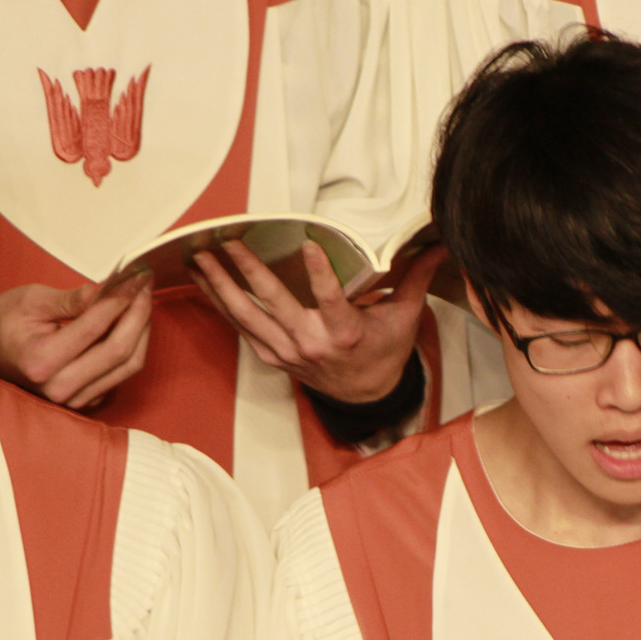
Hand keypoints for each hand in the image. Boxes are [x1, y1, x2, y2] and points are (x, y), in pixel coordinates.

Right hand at [0, 275, 152, 409]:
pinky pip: (122, 373)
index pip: (95, 327)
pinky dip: (133, 345)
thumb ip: (71, 300)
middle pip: (120, 351)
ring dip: (142, 329)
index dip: (121, 298)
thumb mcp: (30, 300)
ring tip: (142, 298)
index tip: (136, 276)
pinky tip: (131, 320)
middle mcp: (60, 387)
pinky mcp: (87, 400)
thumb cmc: (4, 322)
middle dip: (139, 313)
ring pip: (128, 365)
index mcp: (41, 361)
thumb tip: (108, 290)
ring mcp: (75, 399)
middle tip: (145, 284)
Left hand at [189, 239, 442, 403]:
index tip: (308, 245)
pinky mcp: (272, 355)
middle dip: (248, 271)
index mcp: (346, 334)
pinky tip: (203, 281)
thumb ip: (415, 277)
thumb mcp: (404, 317)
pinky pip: (240, 327)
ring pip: (247, 316)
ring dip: (220, 286)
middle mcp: (312, 343)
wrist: (364, 396)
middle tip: (229, 243)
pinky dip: (220, 304)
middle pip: (275, 304)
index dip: (320, 274)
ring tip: (199, 258)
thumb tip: (440, 244)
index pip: (333, 300)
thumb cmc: (383, 352)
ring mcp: (287, 351)